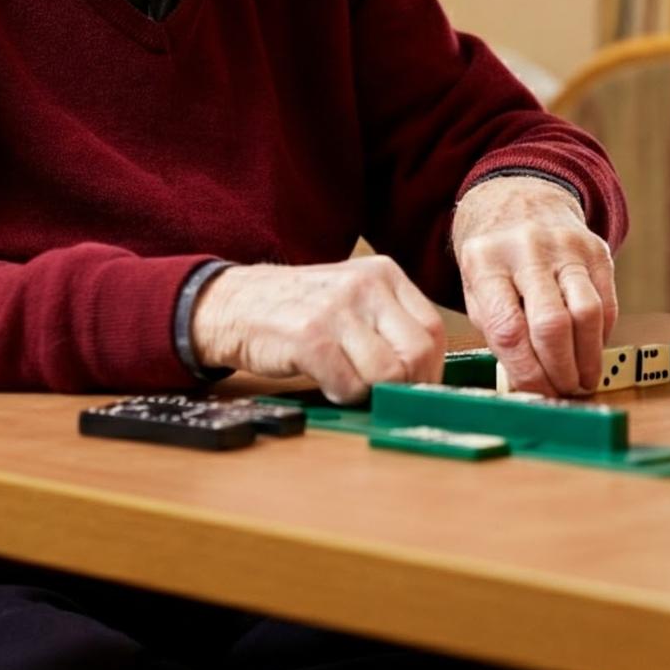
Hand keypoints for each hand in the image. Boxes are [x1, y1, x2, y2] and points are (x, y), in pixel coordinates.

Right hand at [190, 256, 446, 404]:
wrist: (236, 303)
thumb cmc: (301, 309)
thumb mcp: (356, 299)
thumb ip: (392, 324)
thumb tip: (428, 374)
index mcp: (385, 274)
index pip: (434, 331)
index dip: (430, 368)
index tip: (415, 386)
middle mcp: (366, 285)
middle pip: (418, 354)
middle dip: (407, 386)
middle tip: (384, 395)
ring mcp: (337, 309)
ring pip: (388, 373)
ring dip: (371, 393)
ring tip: (349, 383)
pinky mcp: (309, 336)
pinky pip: (350, 385)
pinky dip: (343, 396)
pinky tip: (326, 382)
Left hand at [451, 176, 617, 396]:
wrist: (519, 196)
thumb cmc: (493, 257)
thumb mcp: (475, 287)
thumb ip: (497, 330)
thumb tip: (529, 383)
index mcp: (486, 261)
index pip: (509, 329)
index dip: (527, 371)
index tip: (536, 393)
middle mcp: (527, 248)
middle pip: (552, 323)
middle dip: (561, 370)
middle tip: (563, 391)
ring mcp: (566, 245)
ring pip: (587, 312)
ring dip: (588, 358)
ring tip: (583, 380)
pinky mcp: (596, 248)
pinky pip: (607, 301)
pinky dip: (602, 335)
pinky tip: (592, 350)